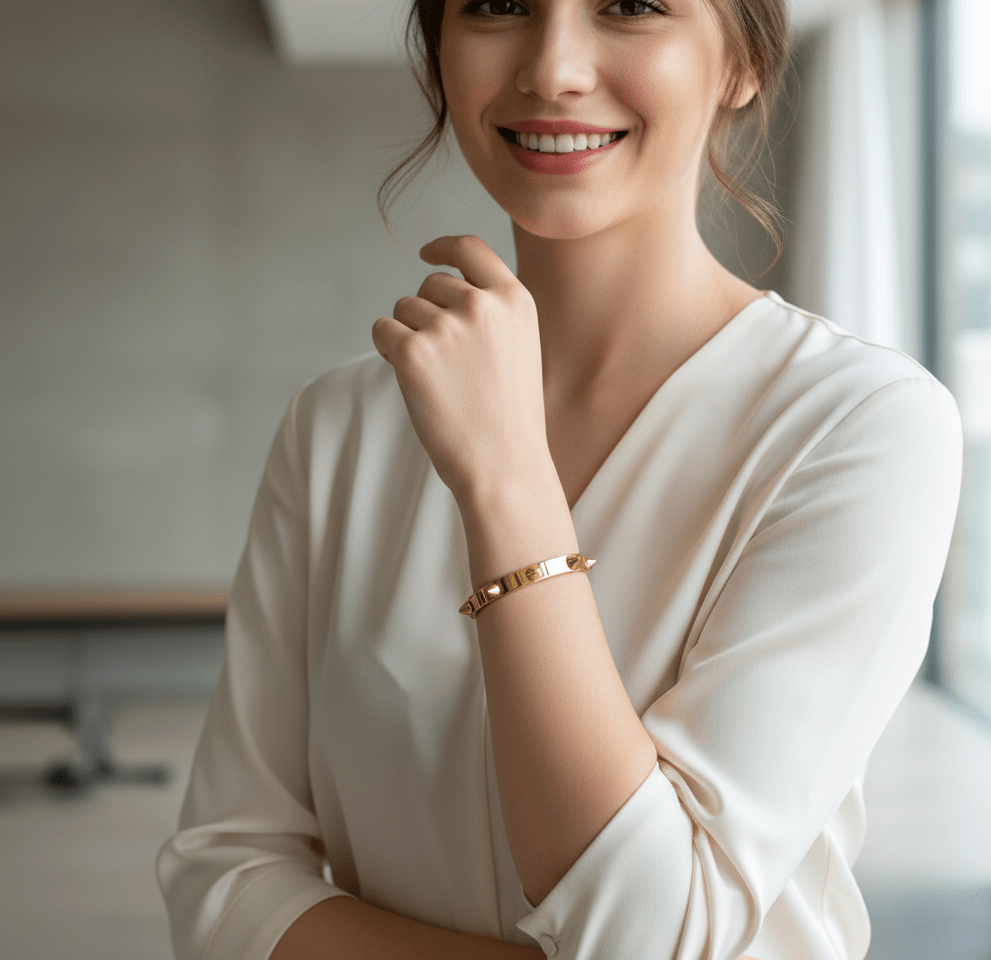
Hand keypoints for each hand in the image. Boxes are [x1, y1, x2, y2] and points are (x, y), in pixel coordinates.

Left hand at [372, 235, 554, 505]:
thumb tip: (440, 290)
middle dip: (424, 311)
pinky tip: (412, 379)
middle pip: (430, 284)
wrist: (504, 465)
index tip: (426, 254)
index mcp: (515, 300)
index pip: (471, 249)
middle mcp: (482, 305)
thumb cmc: (509, 418)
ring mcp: (447, 327)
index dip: (443, 248)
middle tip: (440, 358)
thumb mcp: (520, 348)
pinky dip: (387, 350)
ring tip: (435, 377)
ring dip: (407, 335)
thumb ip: (492, 313)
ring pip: (403, 308)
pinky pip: (382, 330)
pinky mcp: (413, 352)